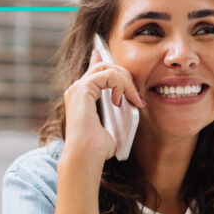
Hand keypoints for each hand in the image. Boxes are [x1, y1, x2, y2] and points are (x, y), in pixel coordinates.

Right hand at [62, 49, 145, 163]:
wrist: (86, 157)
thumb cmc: (97, 149)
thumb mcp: (112, 128)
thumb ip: (117, 114)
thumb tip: (130, 108)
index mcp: (81, 97)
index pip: (93, 72)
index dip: (102, 61)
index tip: (108, 55)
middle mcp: (76, 90)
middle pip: (104, 67)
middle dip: (124, 76)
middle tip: (136, 95)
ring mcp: (77, 89)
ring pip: (107, 69)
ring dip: (126, 82)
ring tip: (133, 100)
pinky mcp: (82, 89)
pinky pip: (107, 75)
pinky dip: (120, 85)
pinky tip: (122, 100)